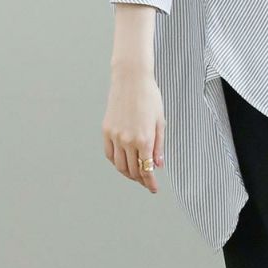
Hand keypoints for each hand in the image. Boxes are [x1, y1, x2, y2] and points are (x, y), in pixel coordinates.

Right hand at [102, 63, 164, 193]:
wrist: (131, 79)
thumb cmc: (149, 97)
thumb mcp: (160, 122)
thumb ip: (159, 146)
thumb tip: (158, 165)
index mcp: (144, 139)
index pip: (146, 169)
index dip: (150, 182)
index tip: (153, 188)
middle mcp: (128, 140)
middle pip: (132, 170)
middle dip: (140, 179)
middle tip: (146, 181)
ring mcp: (115, 136)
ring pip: (119, 165)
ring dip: (128, 173)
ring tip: (135, 174)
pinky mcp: (106, 130)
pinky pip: (109, 154)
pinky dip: (116, 162)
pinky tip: (123, 162)